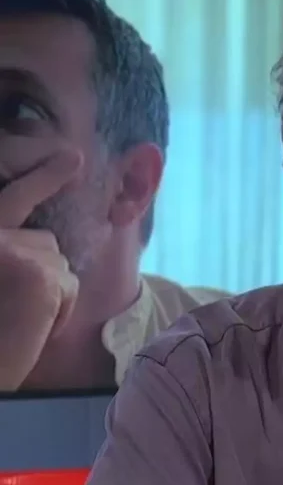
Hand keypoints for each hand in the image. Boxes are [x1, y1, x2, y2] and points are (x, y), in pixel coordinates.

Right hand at [0, 148, 82, 390]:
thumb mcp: (4, 280)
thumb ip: (13, 253)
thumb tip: (49, 246)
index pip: (11, 201)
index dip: (43, 178)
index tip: (74, 157)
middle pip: (44, 241)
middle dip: (49, 260)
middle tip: (63, 192)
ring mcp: (6, 248)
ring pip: (59, 263)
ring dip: (52, 293)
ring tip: (22, 320)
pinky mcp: (34, 271)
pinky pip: (68, 286)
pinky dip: (60, 310)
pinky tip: (36, 327)